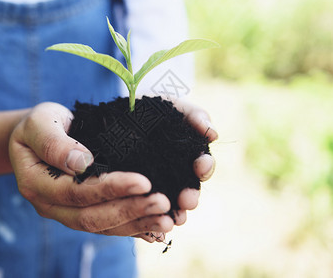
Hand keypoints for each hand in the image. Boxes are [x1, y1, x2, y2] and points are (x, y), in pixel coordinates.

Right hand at [9, 102, 174, 237]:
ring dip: (137, 223)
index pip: (76, 192)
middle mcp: (50, 206)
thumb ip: (54, 143)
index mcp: (36, 184)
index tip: (143, 180)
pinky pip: (108, 226)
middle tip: (163, 203)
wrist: (37, 138)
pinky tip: (158, 228)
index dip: (110, 188)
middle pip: (91, 218)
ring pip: (103, 227)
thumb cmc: (40, 125)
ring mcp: (66, 214)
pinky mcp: (82, 213)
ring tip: (168, 219)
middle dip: (130, 210)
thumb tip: (82, 162)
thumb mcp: (40, 123)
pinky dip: (134, 228)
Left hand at [137, 99, 217, 242]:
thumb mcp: (173, 106)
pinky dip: (151, 219)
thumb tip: (213, 134)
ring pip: (170, 204)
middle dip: (191, 196)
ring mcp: (156, 185)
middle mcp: (176, 174)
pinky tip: (153, 226)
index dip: (205, 167)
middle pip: (189, 190)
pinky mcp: (134, 193)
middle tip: (187, 201)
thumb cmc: (151, 109)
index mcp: (188, 156)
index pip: (202, 166)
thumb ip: (195, 115)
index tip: (200, 166)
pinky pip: (145, 208)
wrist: (118, 113)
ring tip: (175, 219)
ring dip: (175, 213)